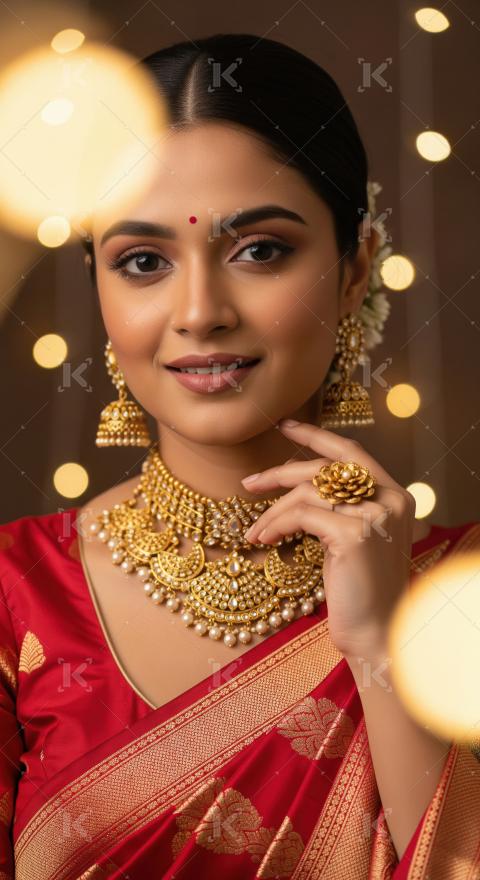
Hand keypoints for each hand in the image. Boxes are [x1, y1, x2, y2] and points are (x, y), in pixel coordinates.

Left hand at [241, 420, 416, 660]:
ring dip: (273, 510)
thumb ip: (341, 509)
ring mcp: (374, 516)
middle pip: (326, 466)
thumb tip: (298, 486)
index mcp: (394, 496)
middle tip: (249, 482)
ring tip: (255, 531)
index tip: (285, 426)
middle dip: (281, 471)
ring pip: (308, 491)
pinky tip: (263, 540)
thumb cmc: (361, 592)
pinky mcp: (355, 535)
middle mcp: (390, 500)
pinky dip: (276, 524)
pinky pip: (301, 516)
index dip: (316, 436)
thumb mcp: (355, 541)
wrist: (376, 634)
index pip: (351, 452)